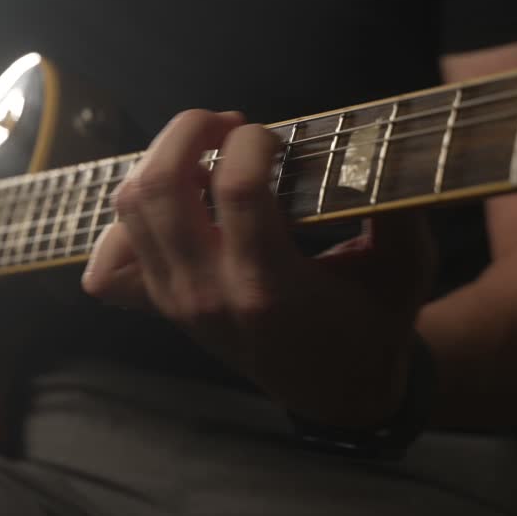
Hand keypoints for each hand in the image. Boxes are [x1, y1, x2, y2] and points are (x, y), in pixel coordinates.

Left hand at [81, 110, 436, 425]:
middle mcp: (209, 294)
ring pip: (129, 209)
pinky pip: (109, 261)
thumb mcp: (406, 267)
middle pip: (159, 188)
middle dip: (189, 131)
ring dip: (158, 160)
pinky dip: (128, 222)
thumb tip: (380, 142)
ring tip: (203, 154)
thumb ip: (398, 207)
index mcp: (269, 287)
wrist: (338, 391)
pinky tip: (172, 205)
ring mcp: (176, 301)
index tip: (277, 138)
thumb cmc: (374, 323)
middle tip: (228, 124)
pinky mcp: (160, 305)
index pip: (236, 189)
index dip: (252, 142)